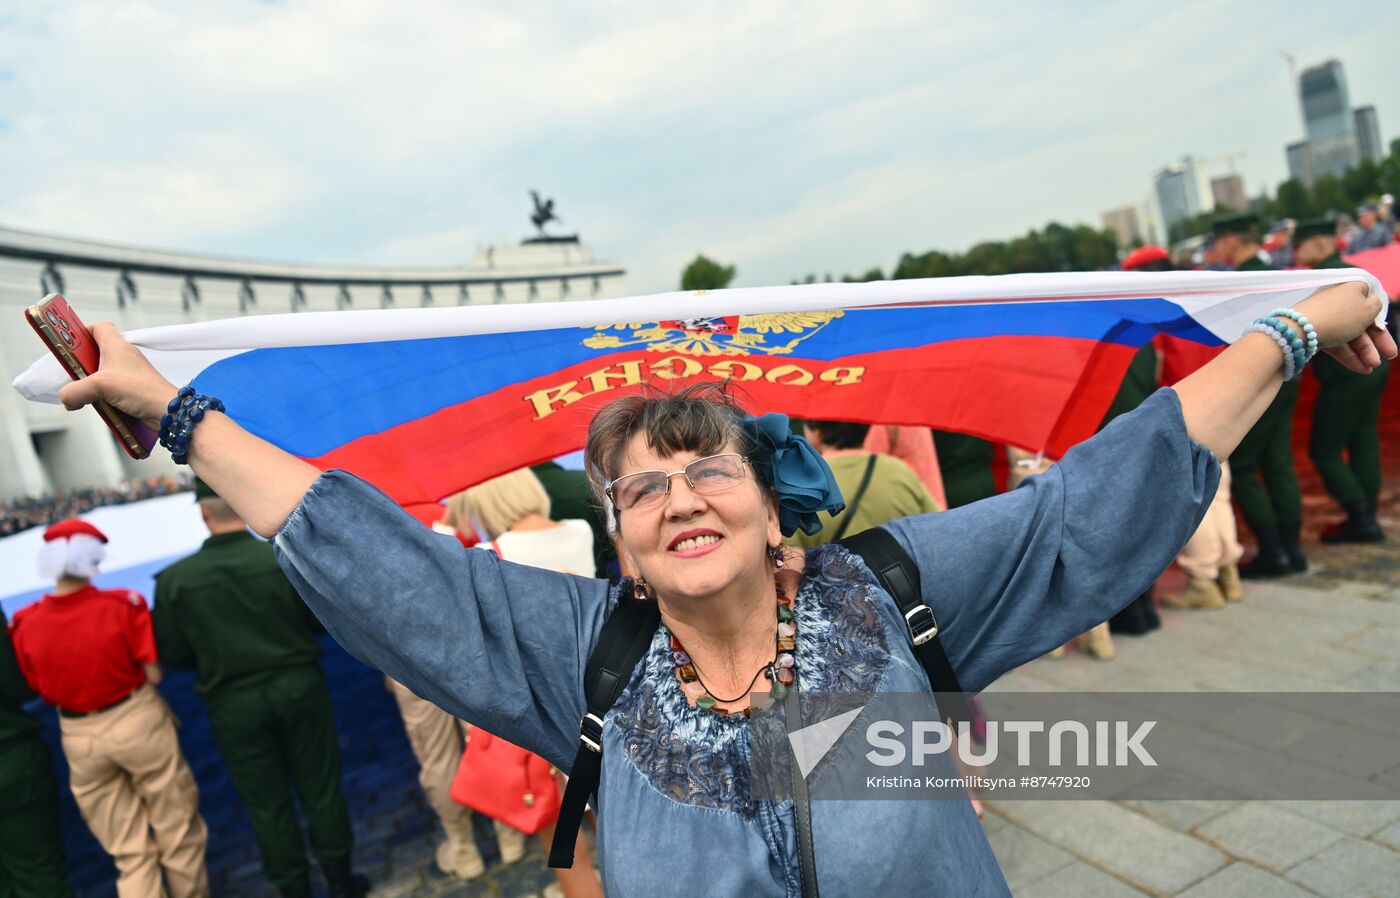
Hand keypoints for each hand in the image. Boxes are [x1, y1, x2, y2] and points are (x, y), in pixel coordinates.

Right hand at [57, 322, 178, 429]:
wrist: (168, 411)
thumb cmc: (141, 390)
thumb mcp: (99, 386)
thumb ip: (75, 391)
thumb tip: (67, 398)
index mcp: (116, 346)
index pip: (99, 327)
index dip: (82, 332)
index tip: (68, 343)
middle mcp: (124, 357)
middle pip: (96, 353)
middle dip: (81, 364)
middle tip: (71, 374)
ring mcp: (129, 374)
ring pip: (102, 374)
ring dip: (90, 384)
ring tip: (83, 394)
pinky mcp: (133, 390)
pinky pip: (112, 390)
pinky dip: (103, 397)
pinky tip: (99, 406)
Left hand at [1293, 282, 1397, 373]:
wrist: (1299, 330)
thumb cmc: (1340, 316)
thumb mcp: (1368, 308)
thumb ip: (1376, 305)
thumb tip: (1372, 304)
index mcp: (1352, 286)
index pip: (1370, 300)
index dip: (1379, 318)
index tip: (1384, 330)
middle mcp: (1338, 298)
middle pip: (1361, 320)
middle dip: (1376, 340)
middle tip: (1390, 356)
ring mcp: (1325, 315)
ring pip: (1349, 333)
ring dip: (1364, 351)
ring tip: (1372, 367)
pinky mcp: (1314, 331)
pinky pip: (1334, 342)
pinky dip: (1347, 355)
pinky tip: (1360, 369)